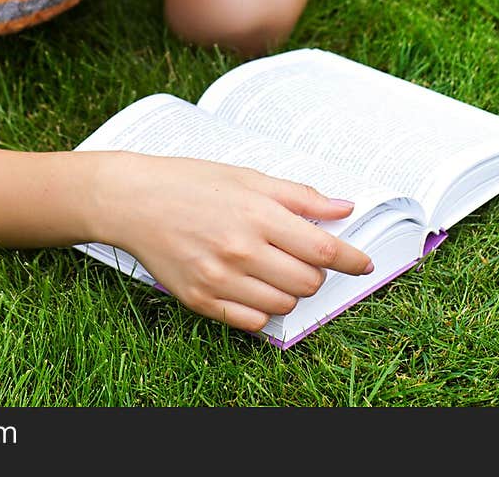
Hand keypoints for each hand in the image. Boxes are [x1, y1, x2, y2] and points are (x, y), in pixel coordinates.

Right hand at [109, 153, 371, 333]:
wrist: (134, 200)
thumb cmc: (191, 182)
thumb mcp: (248, 177)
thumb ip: (299, 196)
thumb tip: (345, 207)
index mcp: (257, 215)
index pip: (323, 249)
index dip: (352, 258)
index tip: (364, 262)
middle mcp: (241, 250)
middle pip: (308, 282)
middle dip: (316, 271)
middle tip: (302, 254)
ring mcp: (220, 279)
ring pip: (285, 304)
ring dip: (291, 289)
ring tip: (274, 266)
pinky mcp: (201, 300)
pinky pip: (254, 320)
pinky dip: (264, 307)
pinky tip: (254, 284)